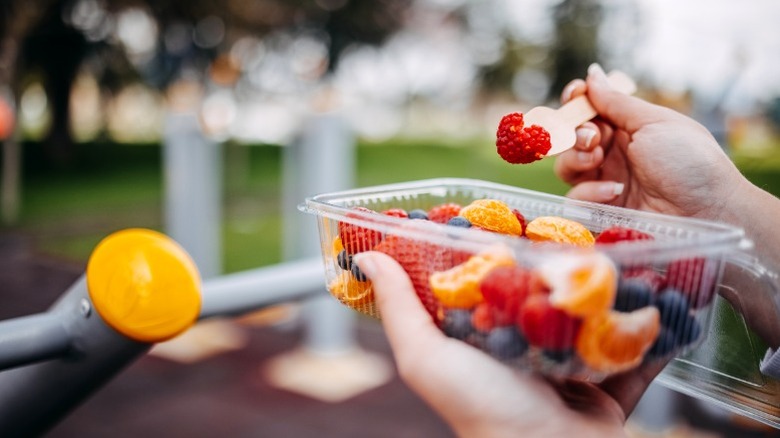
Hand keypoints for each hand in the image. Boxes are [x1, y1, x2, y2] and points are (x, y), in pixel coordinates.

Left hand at [355, 251, 662, 437]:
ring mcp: (574, 366)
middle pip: (548, 295)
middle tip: (581, 227)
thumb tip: (366, 259)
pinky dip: (655, 326)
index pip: (493, 283)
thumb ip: (400, 309)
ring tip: (629, 248)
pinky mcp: (613, 384)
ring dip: (612, 287)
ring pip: (597, 315)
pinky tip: (669, 291)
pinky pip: (639, 349)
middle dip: (563, 263)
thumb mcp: (427, 356)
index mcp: (488, 340)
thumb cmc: (481, 408)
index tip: (510, 214)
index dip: (498, 250)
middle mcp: (529, 350)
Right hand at [554, 64, 748, 222]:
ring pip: (567, 166)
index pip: (591, 110)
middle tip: (593, 137)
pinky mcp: (602, 211)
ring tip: (595, 160)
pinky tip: (614, 191)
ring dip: (575, 158)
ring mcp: (606, 181)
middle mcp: (614, 153)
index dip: (578, 101)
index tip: (575, 95)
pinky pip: (576, 199)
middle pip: (572, 137)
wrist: (708, 211)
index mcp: (629, 128)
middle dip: (576, 132)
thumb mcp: (655, 123)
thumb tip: (593, 73)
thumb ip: (616, 102)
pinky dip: (589, 191)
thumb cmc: (690, 162)